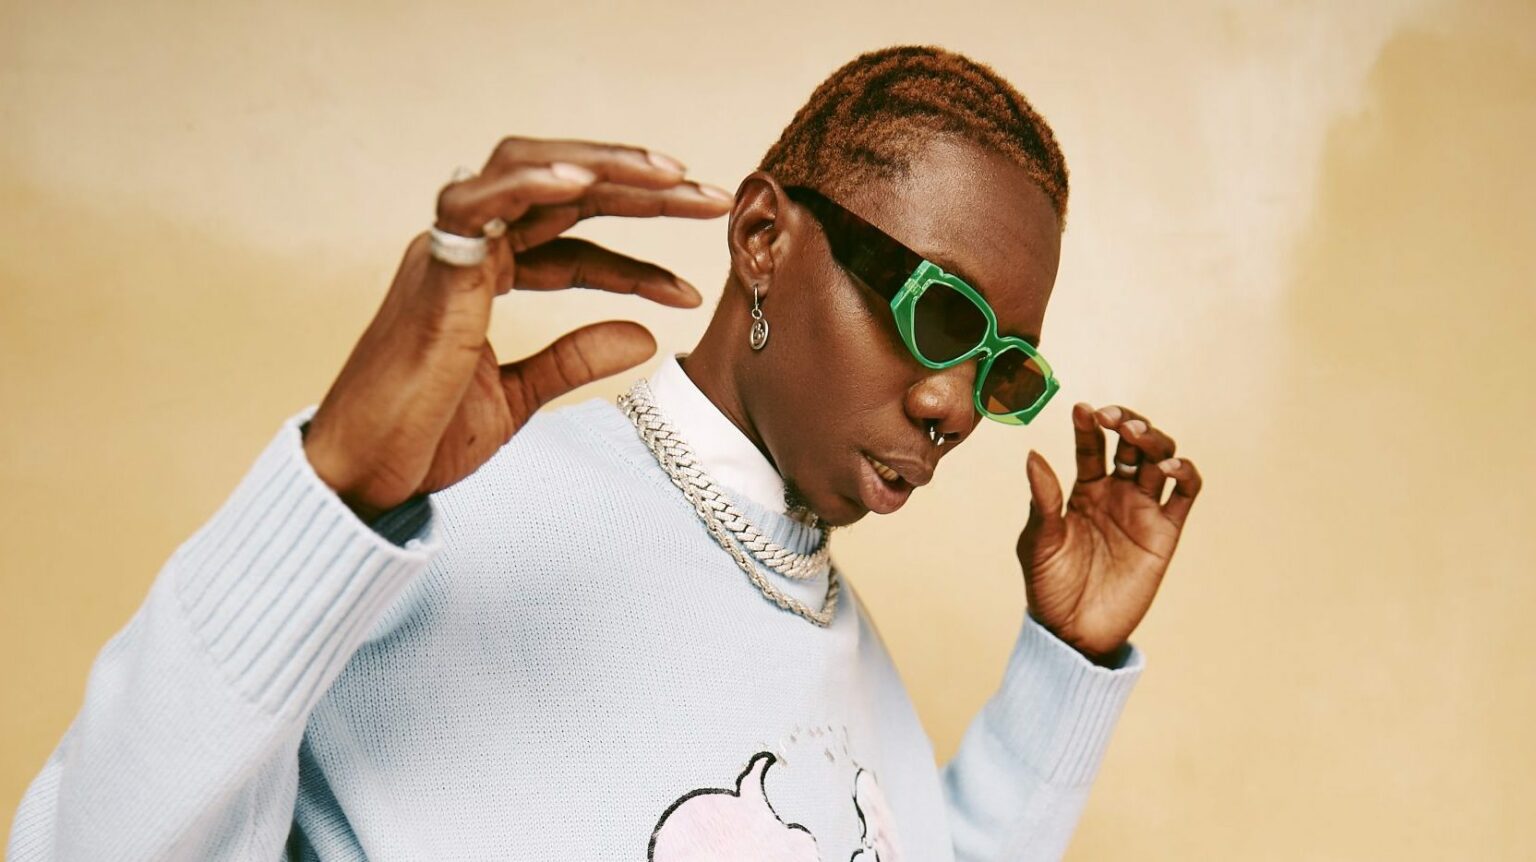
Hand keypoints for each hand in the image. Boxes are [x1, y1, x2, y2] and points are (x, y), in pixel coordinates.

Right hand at [302, 137, 732, 521]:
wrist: (365, 475)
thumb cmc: (425, 436)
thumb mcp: (521, 396)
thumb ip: (577, 357)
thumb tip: (646, 336)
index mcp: (486, 274)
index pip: (576, 244)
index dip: (639, 262)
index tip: (691, 292)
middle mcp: (469, 248)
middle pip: (564, 192)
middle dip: (642, 189)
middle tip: (713, 197)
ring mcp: (448, 250)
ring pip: (528, 170)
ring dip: (604, 166)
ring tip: (674, 177)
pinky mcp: (433, 268)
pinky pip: (478, 199)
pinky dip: (530, 181)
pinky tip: (586, 180)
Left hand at [1016, 403, 1203, 663]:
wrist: (1073, 632)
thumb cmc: (1049, 587)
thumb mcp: (1038, 541)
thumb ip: (1042, 499)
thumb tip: (1033, 454)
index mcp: (1084, 490)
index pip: (1092, 445)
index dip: (1090, 424)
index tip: (1082, 410)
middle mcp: (1116, 493)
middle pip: (1131, 444)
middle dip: (1127, 422)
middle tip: (1113, 419)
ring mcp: (1142, 510)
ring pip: (1160, 459)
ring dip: (1153, 439)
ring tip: (1135, 434)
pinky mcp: (1165, 532)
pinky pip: (1185, 494)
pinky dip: (1184, 472)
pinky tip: (1167, 466)